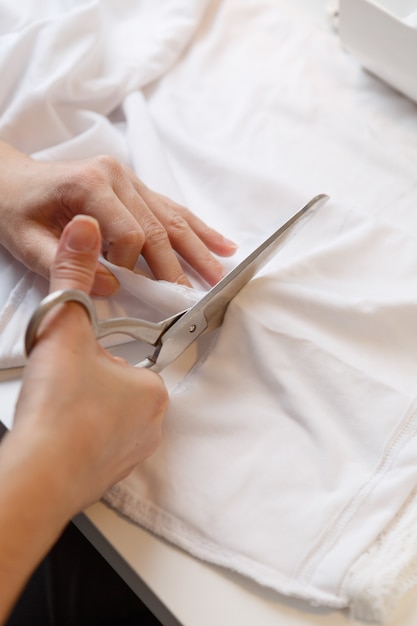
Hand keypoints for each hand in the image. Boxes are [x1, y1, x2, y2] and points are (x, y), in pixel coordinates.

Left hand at [0, 141, 236, 294]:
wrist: (11, 179)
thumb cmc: (15, 208)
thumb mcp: (25, 241)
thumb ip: (65, 264)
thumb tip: (113, 285)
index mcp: (90, 184)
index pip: (129, 233)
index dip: (130, 265)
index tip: (121, 283)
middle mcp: (116, 176)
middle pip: (158, 228)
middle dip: (177, 266)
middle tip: (192, 297)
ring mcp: (128, 179)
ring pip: (172, 218)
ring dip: (197, 248)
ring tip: (219, 272)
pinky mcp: (135, 187)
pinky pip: (171, 209)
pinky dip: (197, 229)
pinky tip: (219, 243)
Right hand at [0, 215, 167, 618]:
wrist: (38, 473)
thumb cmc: (58, 407)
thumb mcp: (66, 329)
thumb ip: (75, 276)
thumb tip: (86, 229)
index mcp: (153, 388)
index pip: (131, 357)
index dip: (97, 355)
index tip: (78, 364)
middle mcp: (152, 423)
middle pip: (118, 386)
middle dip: (89, 381)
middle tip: (62, 385)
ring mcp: (133, 453)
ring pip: (107, 416)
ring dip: (83, 408)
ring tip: (58, 409)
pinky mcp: (112, 476)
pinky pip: (98, 445)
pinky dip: (79, 436)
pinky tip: (57, 432)